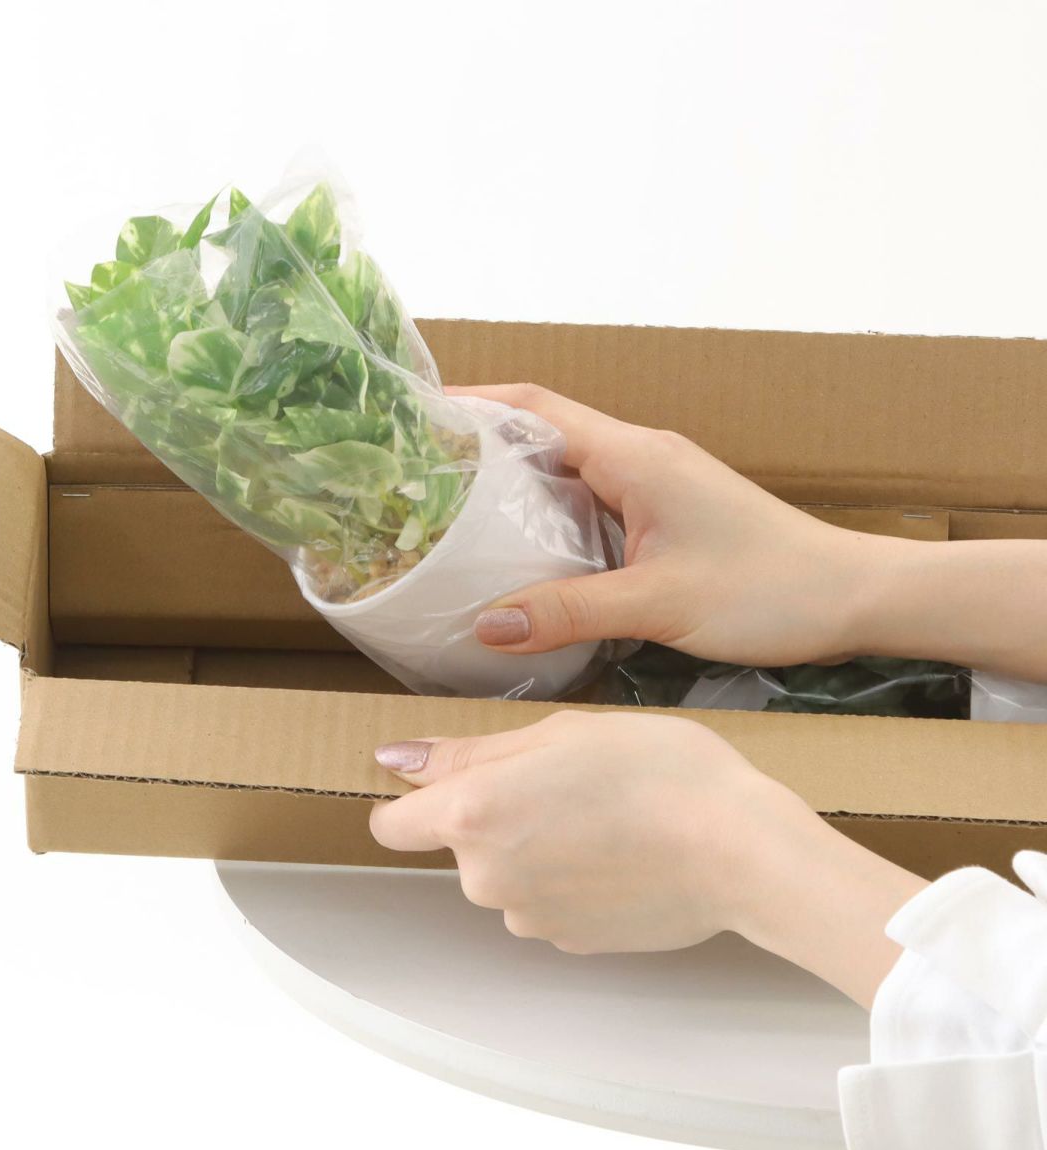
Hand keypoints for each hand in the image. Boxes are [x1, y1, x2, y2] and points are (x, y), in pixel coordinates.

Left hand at [371, 711, 925, 1005]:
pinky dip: (568, 879)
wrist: (739, 851)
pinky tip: (619, 854)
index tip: (455, 777)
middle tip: (564, 779)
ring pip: (506, 874)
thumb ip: (469, 753)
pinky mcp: (569, 943)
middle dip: (494, 814)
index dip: (413, 799)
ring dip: (533, 847)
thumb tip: (396, 761)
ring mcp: (528, 918)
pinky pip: (546, 902)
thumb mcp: (559, 733)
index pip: (393, 824)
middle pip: (459, 845)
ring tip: (601, 815)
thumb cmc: (656, 772)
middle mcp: (486, 878)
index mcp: (473, 815)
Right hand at [449, 383, 1046, 679]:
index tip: (420, 415)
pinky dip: (554, 513)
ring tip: (458, 511)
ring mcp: (659, 483)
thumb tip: (483, 623)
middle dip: (483, 443)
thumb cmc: (769, 589)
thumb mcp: (660, 602)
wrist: (852, 596)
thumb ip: (568, 610)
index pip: (539, 408)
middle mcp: (643, 456)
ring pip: (571, 467)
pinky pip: (596, 499)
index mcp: (635, 456)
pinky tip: (530, 550)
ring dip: (518, 481)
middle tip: (424, 473)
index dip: (476, 403)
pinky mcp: (670, 512)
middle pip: (547, 431)